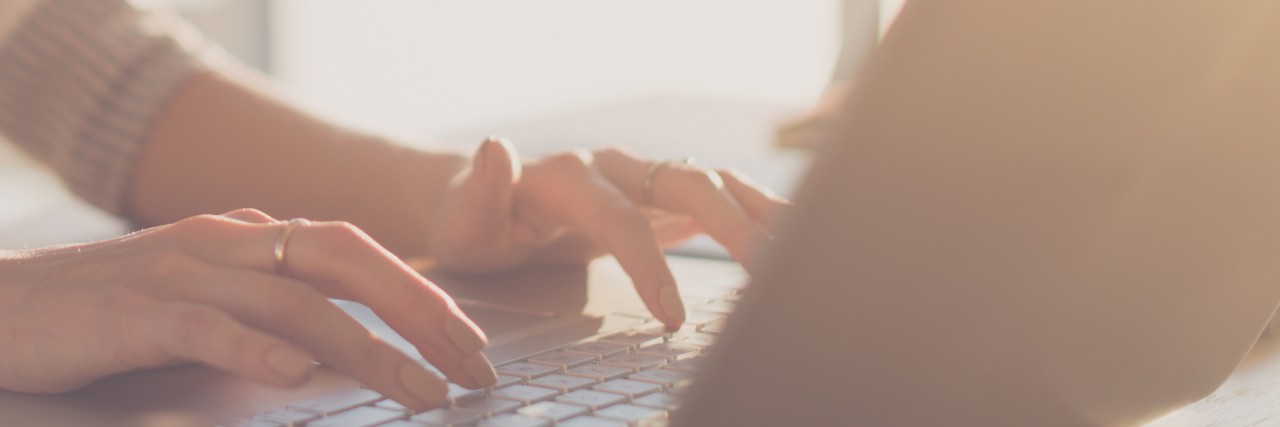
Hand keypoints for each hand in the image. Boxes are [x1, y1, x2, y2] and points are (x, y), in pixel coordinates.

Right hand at [0, 209, 493, 411]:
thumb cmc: (114, 306)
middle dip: (417, 308)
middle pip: (342, 260)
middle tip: (470, 361)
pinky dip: (256, 351)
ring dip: (365, 348)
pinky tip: (297, 378)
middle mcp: (225, 244)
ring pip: (292, 302)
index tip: (470, 339)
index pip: (354, 253)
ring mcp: (181, 274)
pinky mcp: (134, 314)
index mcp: (248, 237)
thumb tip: (338, 326)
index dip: (419, 291)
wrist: (5, 305)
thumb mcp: (207, 288)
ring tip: (417, 390)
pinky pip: (206, 328)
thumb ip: (268, 293)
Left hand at [428, 139, 789, 327]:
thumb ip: (479, 190)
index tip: (672, 317)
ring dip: (759, 211)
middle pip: (687, 181)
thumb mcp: (462, 218)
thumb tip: (495, 147)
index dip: (650, 264)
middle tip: (765, 273)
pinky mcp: (661, 193)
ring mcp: (642, 176)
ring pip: (714, 181)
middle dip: (730, 224)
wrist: (488, 203)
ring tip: (802, 245)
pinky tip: (790, 234)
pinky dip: (757, 211)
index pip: (620, 217)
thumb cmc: (475, 223)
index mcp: (567, 176)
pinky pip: (719, 195)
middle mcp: (614, 166)